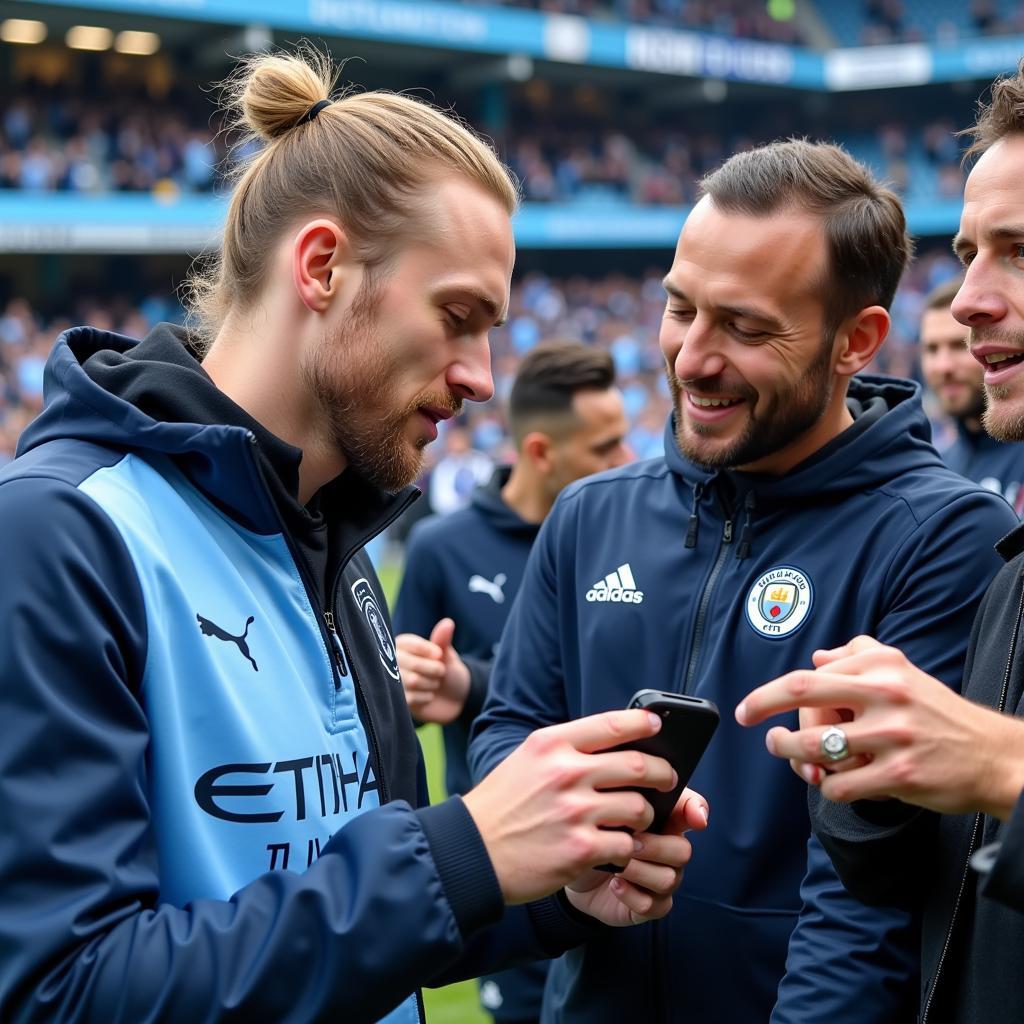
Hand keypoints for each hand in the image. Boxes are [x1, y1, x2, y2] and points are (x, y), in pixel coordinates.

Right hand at [396, 618, 469, 723]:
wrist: (455, 698)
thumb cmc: (449, 671)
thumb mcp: (447, 655)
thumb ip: (442, 640)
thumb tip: (448, 622)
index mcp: (402, 645)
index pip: (410, 643)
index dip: (428, 650)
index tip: (439, 655)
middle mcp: (394, 661)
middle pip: (411, 663)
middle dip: (433, 669)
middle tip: (441, 672)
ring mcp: (393, 681)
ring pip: (412, 681)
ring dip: (431, 684)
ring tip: (435, 683)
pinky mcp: (398, 700)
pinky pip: (410, 698)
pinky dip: (426, 697)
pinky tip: (428, 695)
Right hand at [462, 710, 678, 903]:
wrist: (471, 852)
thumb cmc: (503, 804)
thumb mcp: (527, 760)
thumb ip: (567, 750)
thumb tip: (616, 743)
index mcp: (552, 744)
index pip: (613, 724)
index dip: (644, 723)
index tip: (658, 725)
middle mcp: (565, 773)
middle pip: (638, 766)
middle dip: (663, 774)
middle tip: (668, 780)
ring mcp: (574, 812)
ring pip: (639, 808)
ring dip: (646, 816)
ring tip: (640, 820)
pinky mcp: (581, 850)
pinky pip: (627, 845)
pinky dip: (629, 848)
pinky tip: (620, 848)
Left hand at [564, 788, 708, 926]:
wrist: (573, 865)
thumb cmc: (595, 830)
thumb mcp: (605, 803)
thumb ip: (624, 785)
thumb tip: (639, 773)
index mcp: (664, 819)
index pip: (692, 810)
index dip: (697, 812)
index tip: (696, 818)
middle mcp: (669, 849)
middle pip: (683, 849)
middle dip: (654, 846)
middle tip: (628, 840)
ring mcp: (662, 879)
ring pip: (669, 878)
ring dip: (639, 870)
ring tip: (615, 863)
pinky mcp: (650, 905)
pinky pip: (654, 905)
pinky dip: (632, 894)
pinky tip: (614, 883)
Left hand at [736, 635, 1023, 818]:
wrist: (992, 755)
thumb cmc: (937, 712)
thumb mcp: (903, 670)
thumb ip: (859, 656)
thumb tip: (817, 657)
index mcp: (881, 667)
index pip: (808, 676)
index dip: (772, 694)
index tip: (752, 707)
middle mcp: (885, 695)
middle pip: (802, 694)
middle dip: (763, 709)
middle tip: (754, 726)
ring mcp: (891, 737)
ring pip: (814, 747)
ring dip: (790, 755)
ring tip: (791, 756)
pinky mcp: (899, 776)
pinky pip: (838, 786)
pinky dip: (828, 787)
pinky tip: (838, 783)